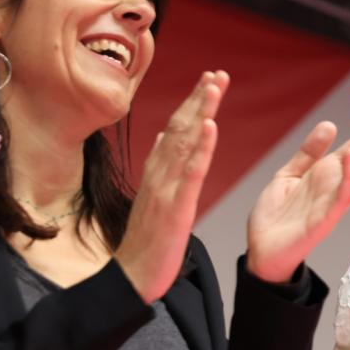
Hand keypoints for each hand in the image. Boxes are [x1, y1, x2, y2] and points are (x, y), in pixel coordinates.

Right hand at [116, 71, 228, 302]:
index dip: (192, 104)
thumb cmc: (146, 242)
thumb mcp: (157, 199)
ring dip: (201, 111)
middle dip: (199, 98)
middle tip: (216, 73)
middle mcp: (160, 174)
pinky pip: (191, 172)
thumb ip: (161, 168)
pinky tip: (210, 126)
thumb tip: (166, 139)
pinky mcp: (176, 207)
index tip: (207, 81)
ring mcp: (167, 189)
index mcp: (158, 173)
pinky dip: (201, 147)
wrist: (132, 276)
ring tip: (214, 85)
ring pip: (185, 142)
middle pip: (181, 128)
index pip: (176, 131)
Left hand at [246, 91, 349, 282]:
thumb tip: (330, 124)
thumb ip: (308, 153)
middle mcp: (337, 186)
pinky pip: (343, 197)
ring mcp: (334, 203)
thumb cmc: (276, 217)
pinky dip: (348, 176)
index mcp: (329, 174)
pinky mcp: (325, 220)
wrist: (261, 251)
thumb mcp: (289, 174)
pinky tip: (349, 155)